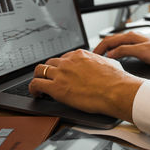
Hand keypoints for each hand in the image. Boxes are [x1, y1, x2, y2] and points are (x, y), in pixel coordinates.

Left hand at [29, 49, 143, 121]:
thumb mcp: (111, 62)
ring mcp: (61, 74)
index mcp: (81, 55)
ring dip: (39, 77)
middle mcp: (68, 62)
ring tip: (40, 86)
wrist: (115, 91)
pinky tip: (37, 94)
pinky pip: (36, 84)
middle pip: (51, 63)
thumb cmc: (116, 79)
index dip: (63, 66)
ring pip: (40, 70)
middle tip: (51, 80)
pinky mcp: (56, 87)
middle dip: (50, 71)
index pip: (64, 58)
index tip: (63, 73)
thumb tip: (105, 62)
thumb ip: (103, 61)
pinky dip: (33, 89)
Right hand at [94, 32, 149, 64]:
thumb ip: (125, 51)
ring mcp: (134, 41)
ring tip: (101, 58)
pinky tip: (115, 58)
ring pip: (115, 44)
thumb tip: (111, 53)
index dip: (99, 48)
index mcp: (129, 37)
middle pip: (110, 41)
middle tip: (93, 58)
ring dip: (107, 50)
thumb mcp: (140, 52)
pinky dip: (114, 52)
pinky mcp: (137, 46)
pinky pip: (121, 47)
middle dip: (100, 48)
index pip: (108, 41)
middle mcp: (131, 37)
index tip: (93, 56)